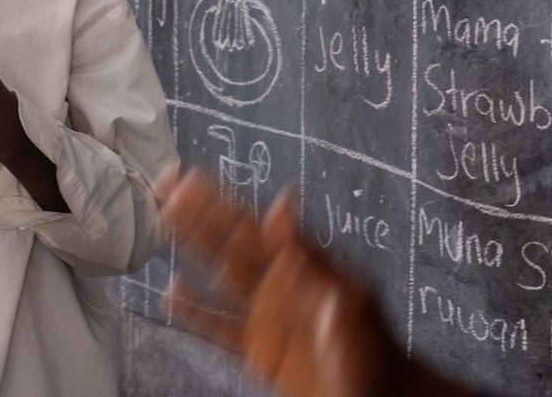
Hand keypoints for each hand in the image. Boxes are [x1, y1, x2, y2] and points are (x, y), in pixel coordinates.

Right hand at [159, 169, 423, 396]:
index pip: (250, 225)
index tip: (191, 175)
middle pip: (229, 241)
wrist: (387, 395)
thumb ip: (308, 253)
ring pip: (219, 275)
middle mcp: (279, 284)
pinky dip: (195, 312)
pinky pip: (220, 327)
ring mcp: (268, 317)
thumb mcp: (345, 295)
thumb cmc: (376, 348)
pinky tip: (173, 293)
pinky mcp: (261, 350)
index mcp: (300, 266)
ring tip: (165, 220)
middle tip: (168, 182)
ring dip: (193, 249)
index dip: (219, 200)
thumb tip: (283, 204)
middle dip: (199, 213)